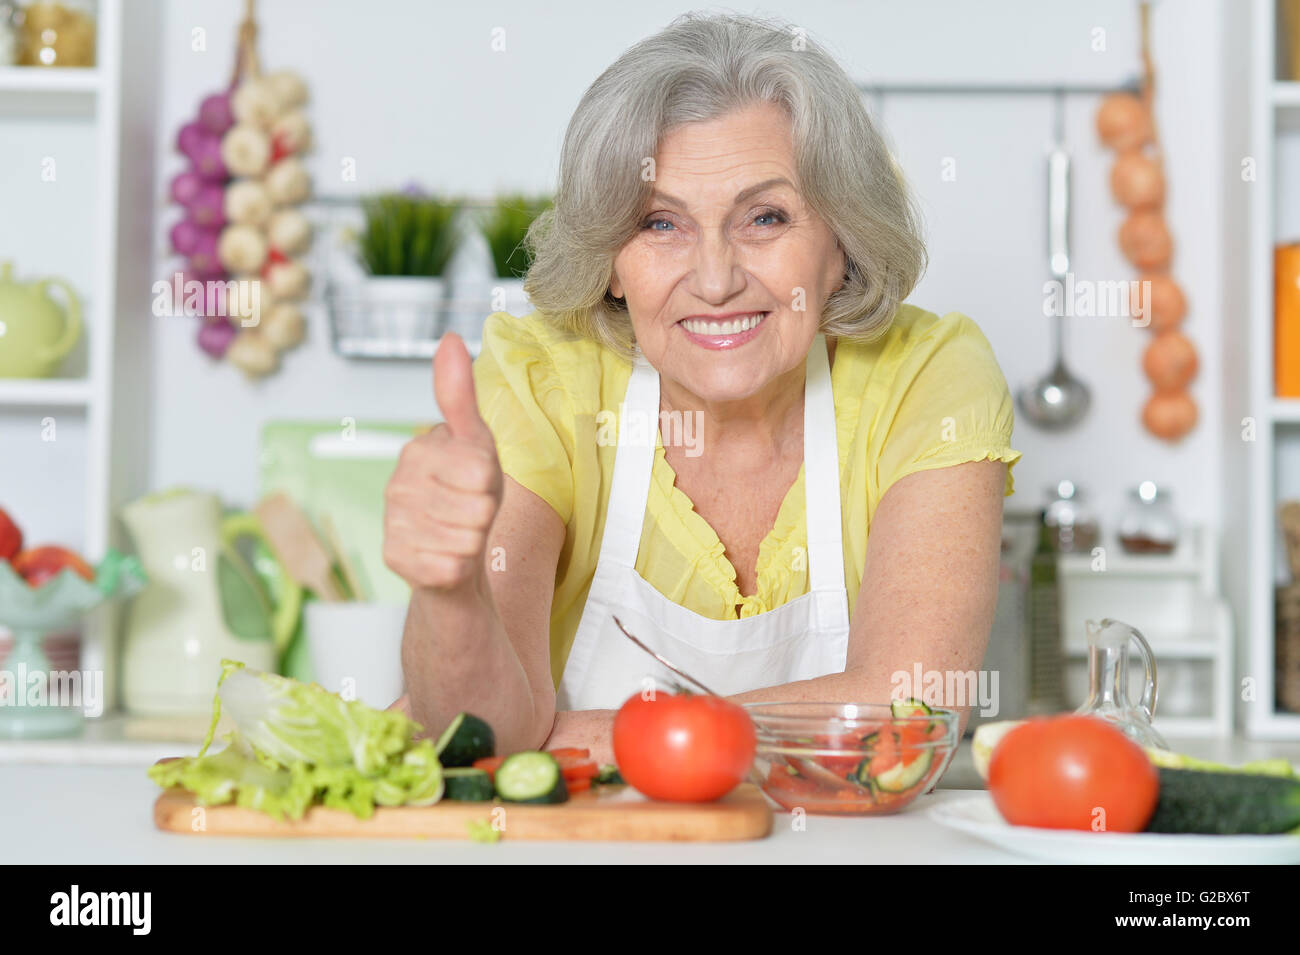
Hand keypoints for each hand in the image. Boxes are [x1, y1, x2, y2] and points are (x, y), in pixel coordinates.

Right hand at [383, 333, 503, 592]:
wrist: (454, 551)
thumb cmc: (468, 492)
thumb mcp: (475, 442)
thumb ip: (460, 395)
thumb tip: (449, 338)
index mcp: (417, 450)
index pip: (480, 469)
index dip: (490, 481)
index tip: (477, 483)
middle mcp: (397, 485)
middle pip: (477, 506)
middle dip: (484, 514)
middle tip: (469, 512)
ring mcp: (393, 524)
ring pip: (466, 538)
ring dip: (472, 541)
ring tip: (459, 533)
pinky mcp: (395, 560)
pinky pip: (451, 566)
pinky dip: (459, 567)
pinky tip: (445, 557)